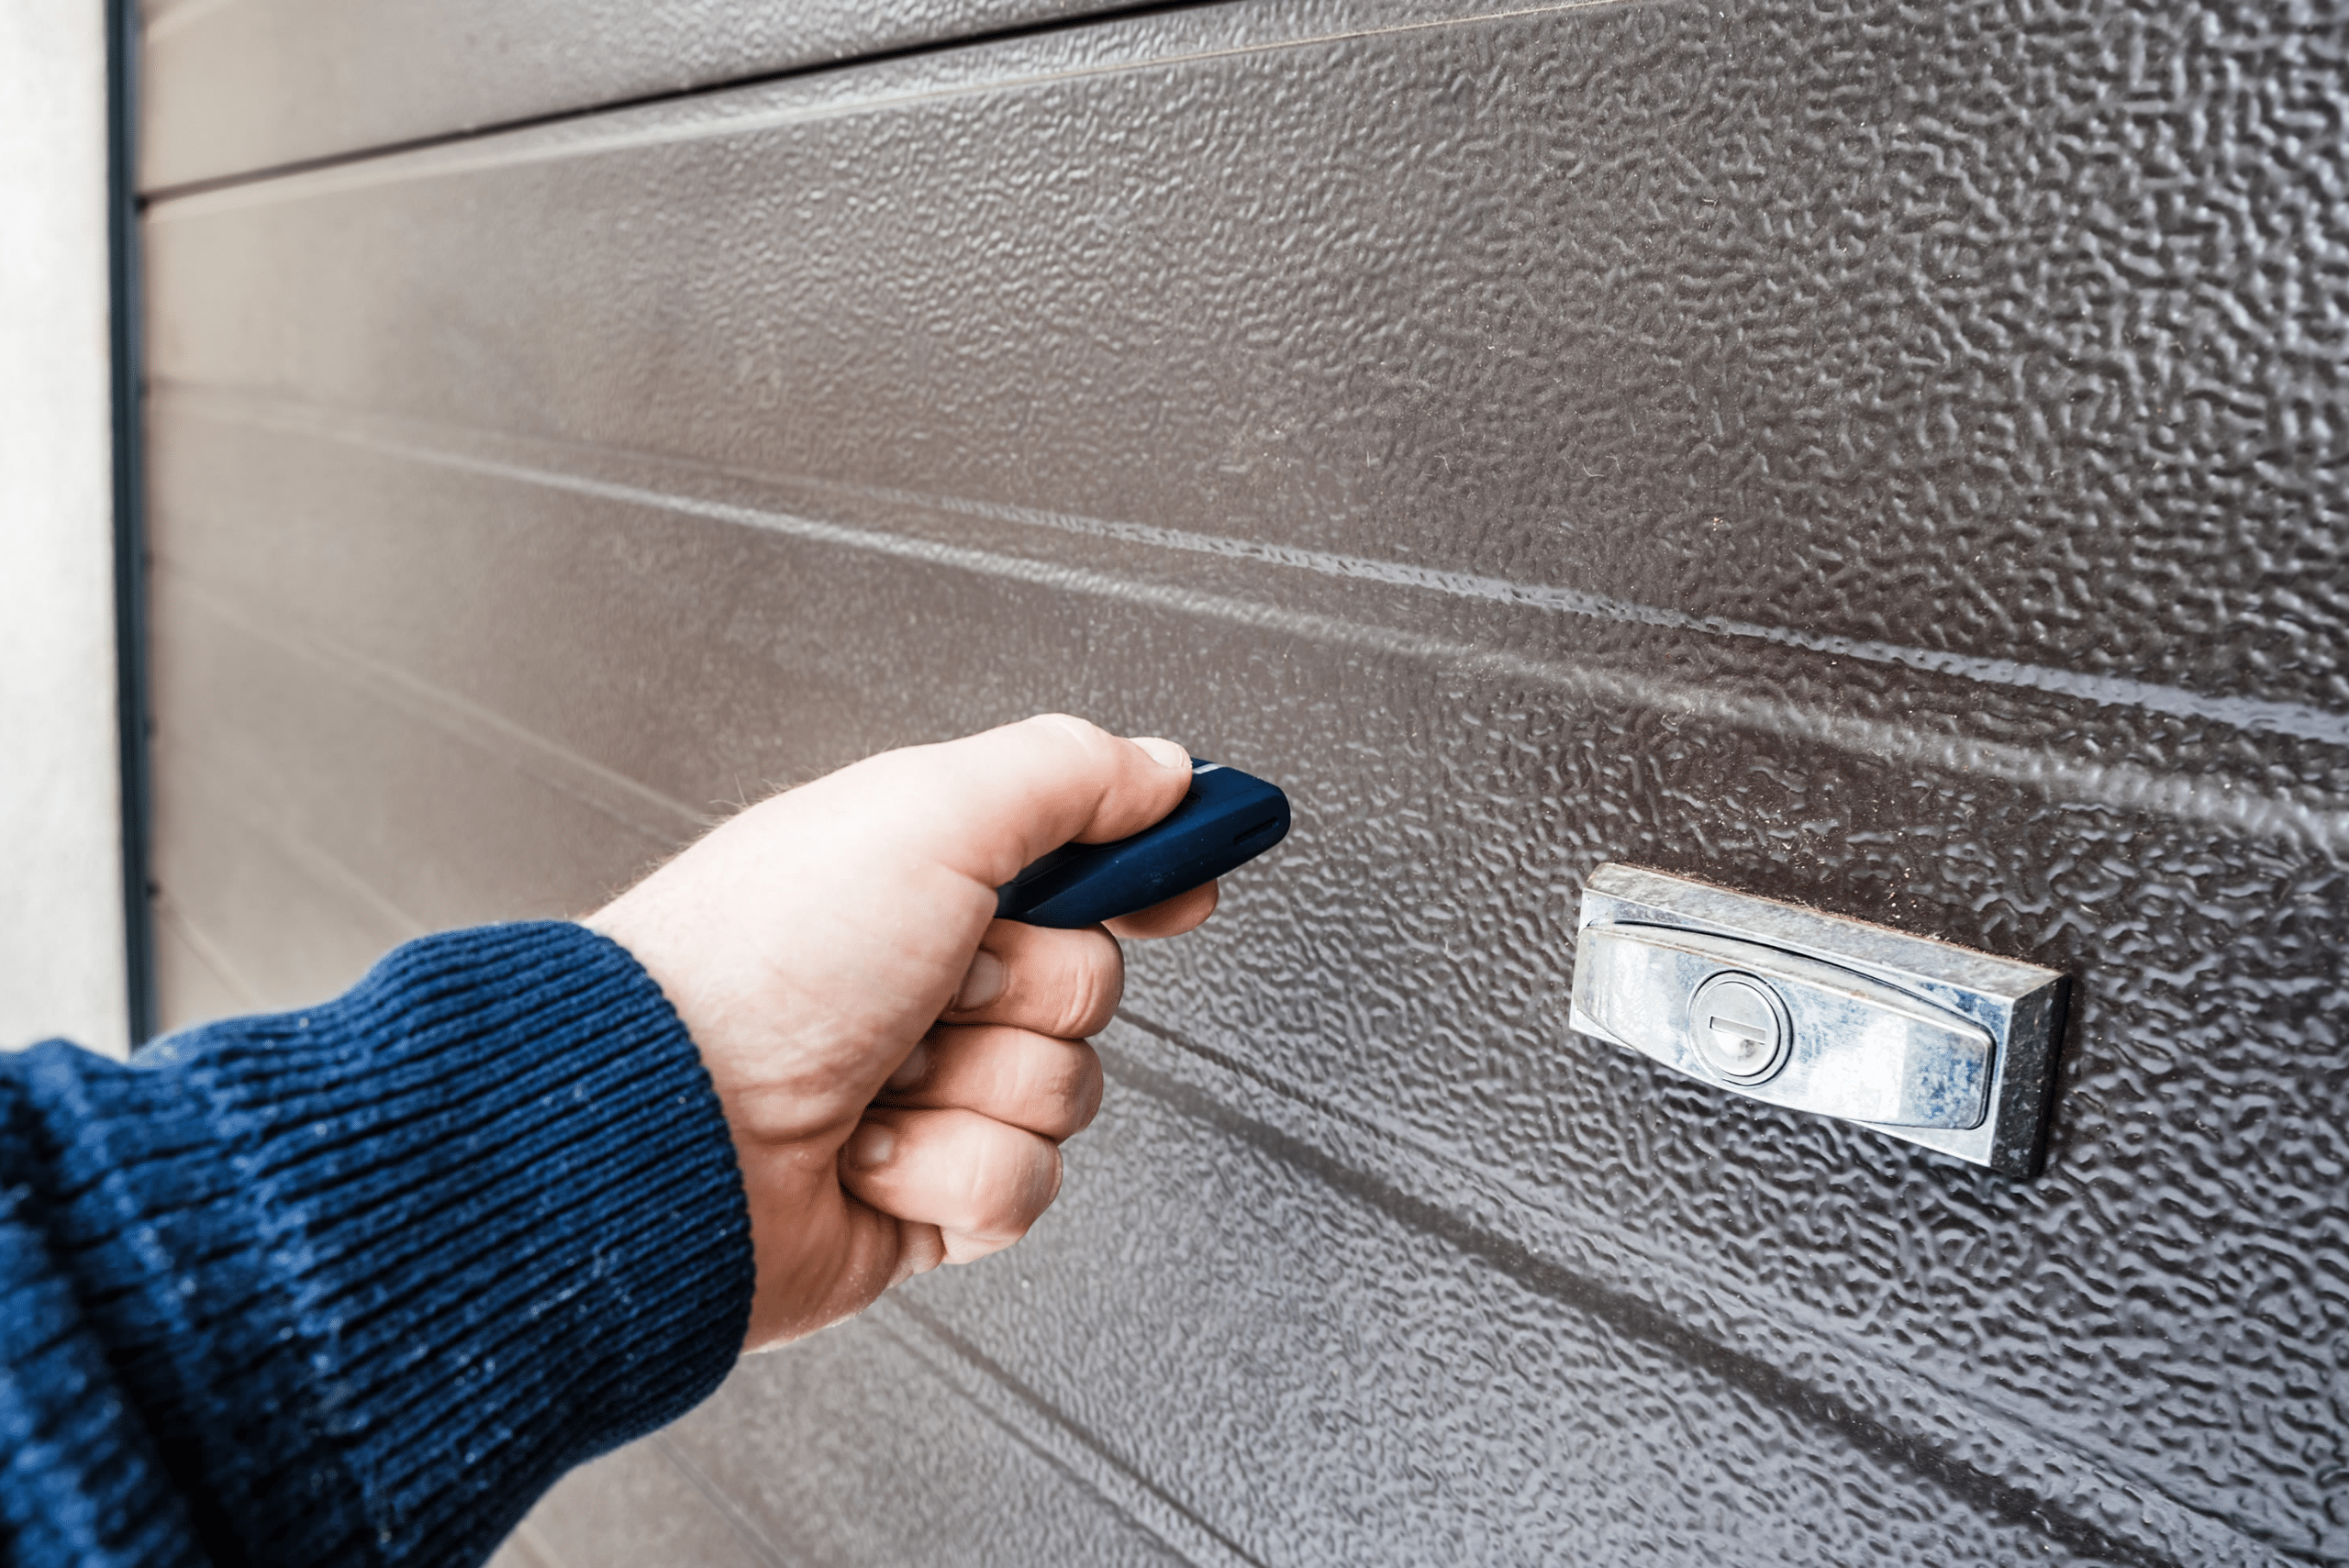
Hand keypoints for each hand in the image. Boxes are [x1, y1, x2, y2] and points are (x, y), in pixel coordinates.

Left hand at [584, 714, 1215, 1349]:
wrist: (660, 1136)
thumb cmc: (751, 964)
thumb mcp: (923, 811)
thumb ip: (1064, 772)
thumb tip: (1164, 767)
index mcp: (910, 874)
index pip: (1073, 859)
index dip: (1142, 867)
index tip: (1186, 873)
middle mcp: (917, 981)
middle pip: (1088, 981)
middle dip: (1026, 987)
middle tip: (939, 979)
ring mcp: (920, 1095)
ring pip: (1065, 1094)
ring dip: (981, 1083)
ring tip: (882, 1073)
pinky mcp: (920, 1201)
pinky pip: (1021, 1190)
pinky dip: (952, 1170)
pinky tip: (870, 1150)